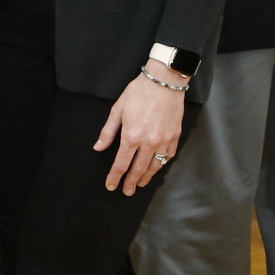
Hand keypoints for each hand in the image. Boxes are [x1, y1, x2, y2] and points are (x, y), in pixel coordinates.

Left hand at [97, 61, 186, 193]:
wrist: (164, 82)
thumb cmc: (138, 93)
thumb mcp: (116, 110)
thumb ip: (107, 132)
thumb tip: (98, 148)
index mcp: (131, 137)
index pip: (121, 164)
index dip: (115, 177)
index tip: (111, 186)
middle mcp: (149, 142)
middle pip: (139, 169)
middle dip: (131, 182)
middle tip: (127, 192)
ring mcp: (164, 140)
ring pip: (156, 165)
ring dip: (147, 177)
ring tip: (140, 184)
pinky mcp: (175, 136)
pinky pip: (169, 155)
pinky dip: (162, 164)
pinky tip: (157, 167)